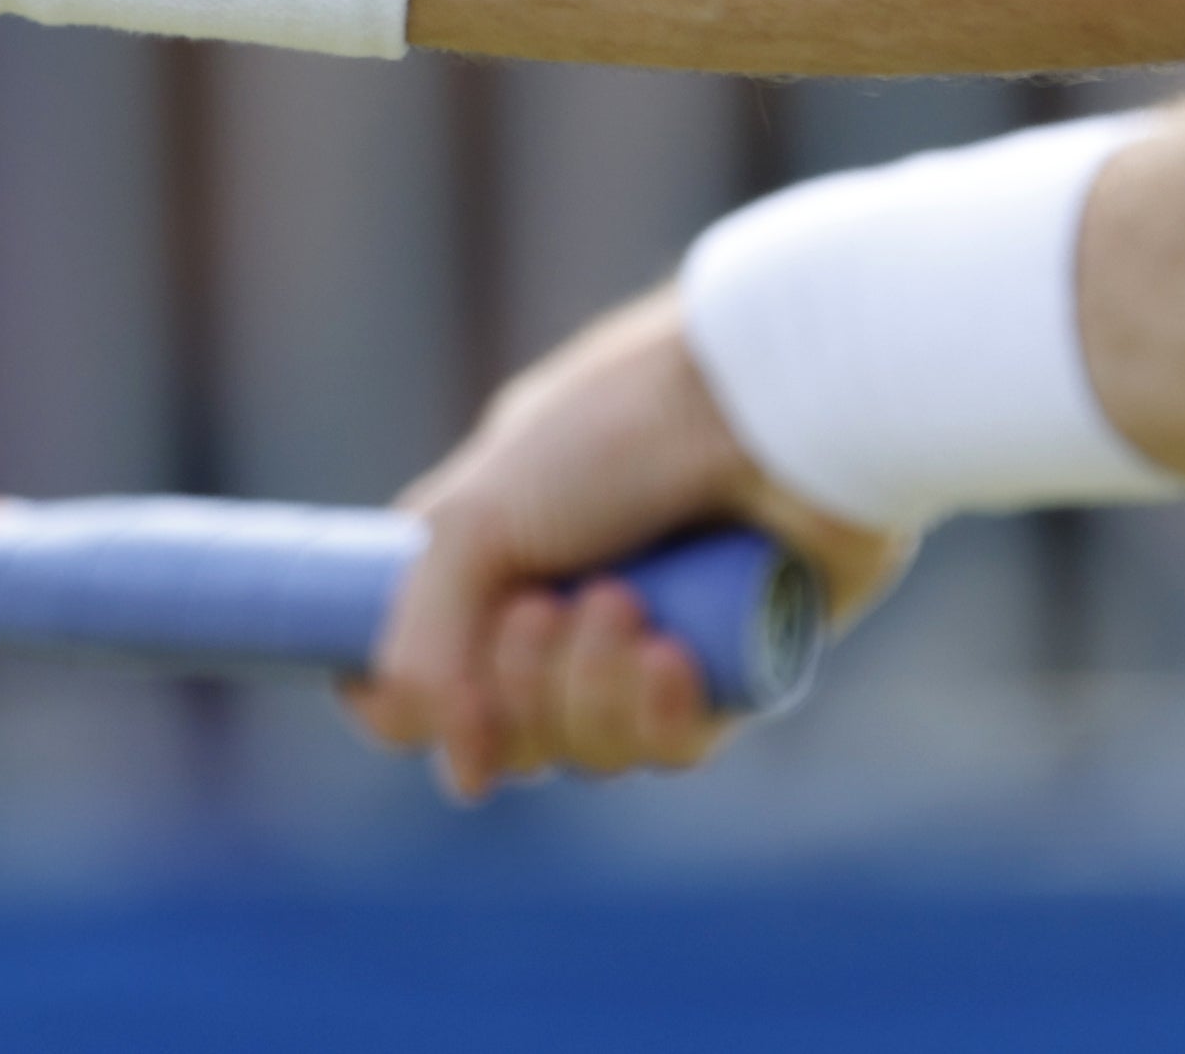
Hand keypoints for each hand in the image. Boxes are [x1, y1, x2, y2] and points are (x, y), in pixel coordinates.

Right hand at [346, 288, 906, 803]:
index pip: (428, 672)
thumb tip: (465, 778)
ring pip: (591, 746)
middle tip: (547, 608)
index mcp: (498, 548)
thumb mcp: (474, 519)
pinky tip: (674, 656)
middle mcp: (568, 598)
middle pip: (508, 728)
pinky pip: (674, 745)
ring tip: (625, 605)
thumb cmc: (616, 433)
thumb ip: (424, 645)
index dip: (418, 703)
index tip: (414, 692)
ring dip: (591, 690)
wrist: (771, 405)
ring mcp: (652, 637)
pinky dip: (660, 713)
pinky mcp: (735, 667)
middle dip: (517, 685)